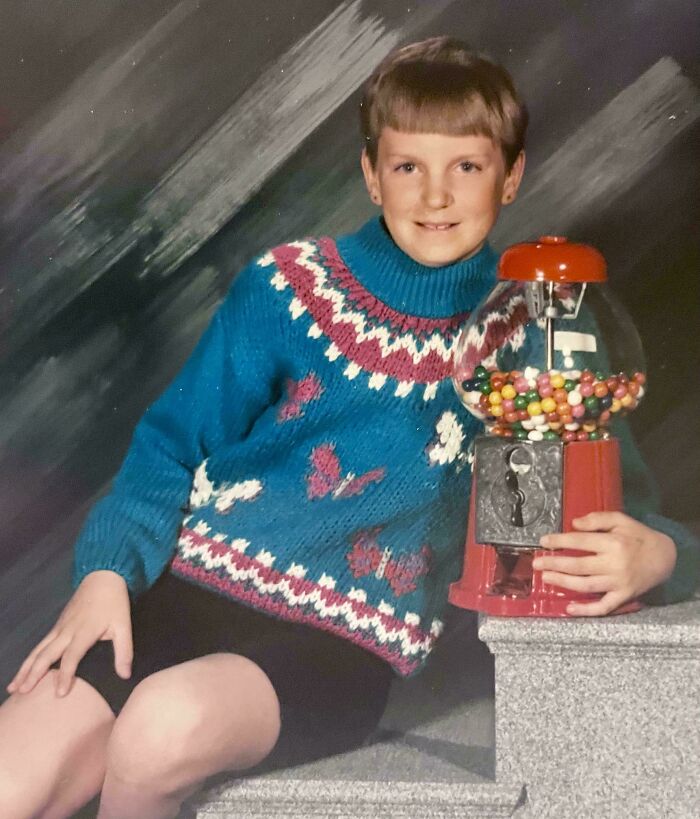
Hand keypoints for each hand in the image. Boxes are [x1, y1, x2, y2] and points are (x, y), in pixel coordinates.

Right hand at [6, 570, 132, 697]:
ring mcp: (59, 627)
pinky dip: (29, 659)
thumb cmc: (115, 603)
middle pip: (46, 654)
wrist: (102, 578)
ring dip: (25, 668)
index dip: (65, 675)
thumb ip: (124, 651)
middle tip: (23, 693)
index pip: (71, 657)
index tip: (59, 694)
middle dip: (33, 674)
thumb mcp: (124, 626)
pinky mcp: (56, 626)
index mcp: (84, 631)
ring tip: (13, 687)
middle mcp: (67, 631)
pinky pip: (40, 645)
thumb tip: (125, 675)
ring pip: (38, 650)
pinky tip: (22, 671)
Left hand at [532, 511, 676, 615]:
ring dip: (563, 583)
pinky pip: (603, 607)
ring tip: (546, 578)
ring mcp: (618, 583)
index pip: (580, 541)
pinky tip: (569, 609)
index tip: (543, 542)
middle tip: (536, 564)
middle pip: (578, 565)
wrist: (666, 558)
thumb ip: (597, 519)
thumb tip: (573, 524)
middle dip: (554, 564)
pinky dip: (586, 610)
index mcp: (613, 543)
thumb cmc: (640, 537)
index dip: (559, 541)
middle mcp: (614, 564)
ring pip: (586, 586)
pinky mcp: (623, 597)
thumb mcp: (621, 520)